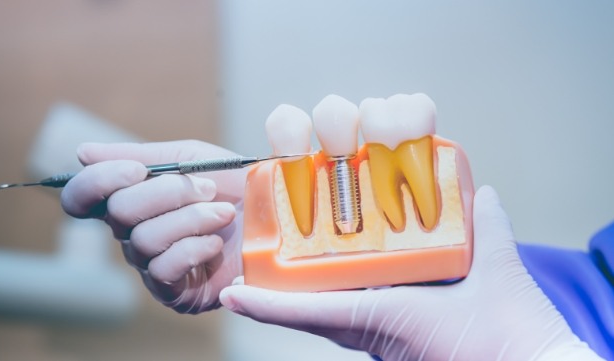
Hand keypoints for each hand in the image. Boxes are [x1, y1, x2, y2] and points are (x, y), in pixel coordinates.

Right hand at [61, 140, 245, 313]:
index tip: (138, 170)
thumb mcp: (191, 157)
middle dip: (167, 193)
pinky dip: (194, 248)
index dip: (99, 181)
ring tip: (222, 214)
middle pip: (117, 213)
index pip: (82, 198)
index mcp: (133, 200)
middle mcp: (134, 235)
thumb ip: (141, 154)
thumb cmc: (235, 186)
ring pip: (144, 239)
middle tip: (208, 188)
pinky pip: (163, 268)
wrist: (277, 216)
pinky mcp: (174, 292)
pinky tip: (217, 244)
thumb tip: (82, 153)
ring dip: (190, 219)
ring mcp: (152, 265)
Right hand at [219, 186, 602, 360]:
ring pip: (303, 305)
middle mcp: (376, 311)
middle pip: (318, 291)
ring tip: (237, 274)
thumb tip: (483, 190)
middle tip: (257, 249)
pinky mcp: (363, 324)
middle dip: (285, 274)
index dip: (322, 258)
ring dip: (266, 293)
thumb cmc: (511, 325)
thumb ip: (485, 224)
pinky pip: (308, 315)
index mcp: (397, 294)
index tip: (299, 233)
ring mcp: (365, 320)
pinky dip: (271, 308)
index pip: (349, 276)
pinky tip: (238, 296)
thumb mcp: (492, 260)